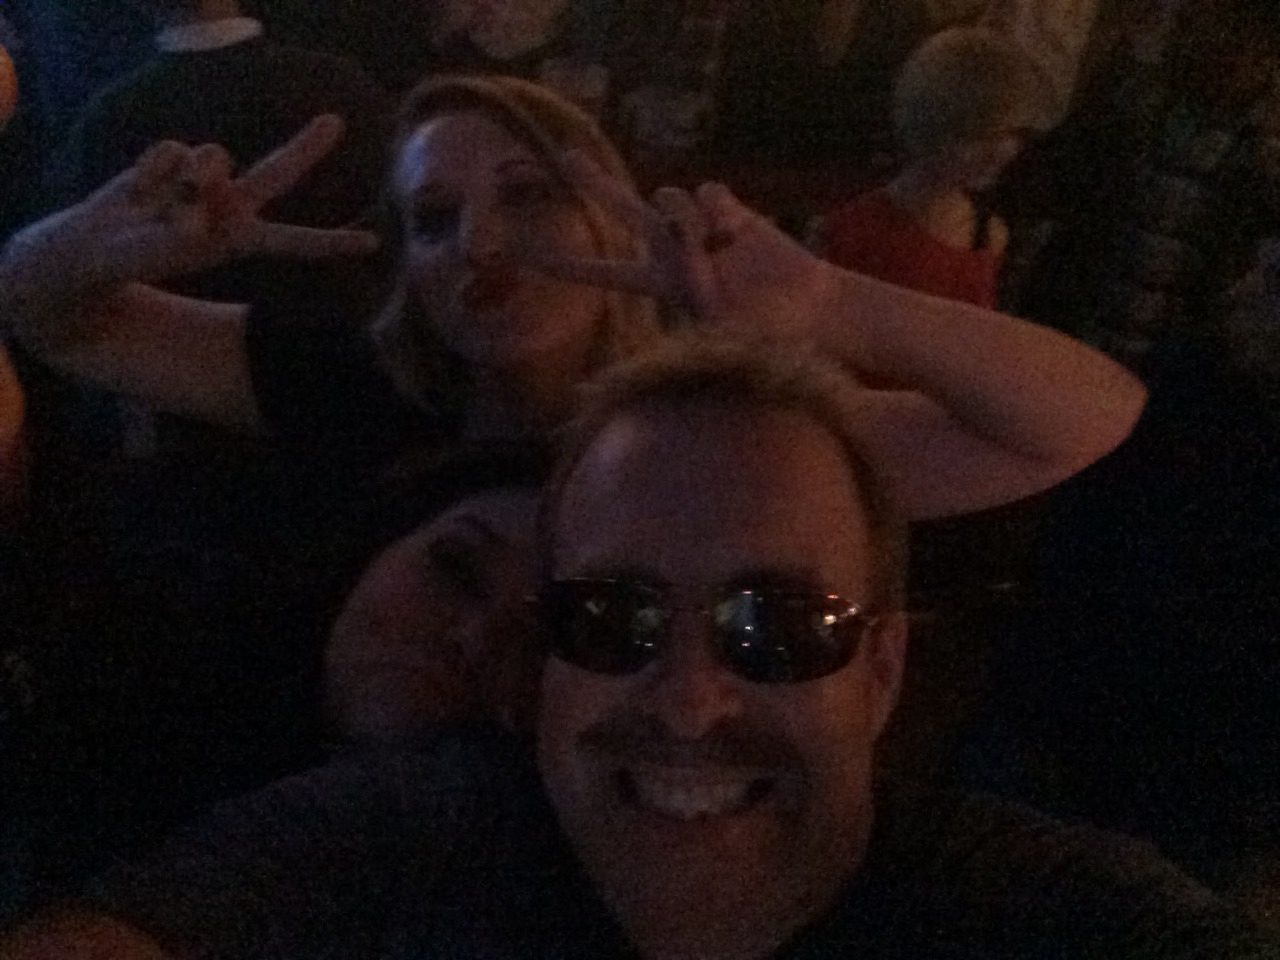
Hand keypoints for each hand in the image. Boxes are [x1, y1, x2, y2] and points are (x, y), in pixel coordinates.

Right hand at [4, 114, 377, 292]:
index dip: (331, 243)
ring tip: (156, 205)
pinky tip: (138, 187)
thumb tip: (202, 174)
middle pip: (275, 172)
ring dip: (182, 176)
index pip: (294, 241)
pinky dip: (150, 168)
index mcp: (240, 238)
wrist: (94, 247)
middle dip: (306, 148)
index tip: (371, 245)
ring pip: (209, 156)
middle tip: (336, 122)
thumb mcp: (171, 246)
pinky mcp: (175, 160)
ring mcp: (204, 181)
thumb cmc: (139, 258)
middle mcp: (231, 206)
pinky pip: (171, 149)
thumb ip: (191, 212)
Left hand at [517, 152, 841, 342]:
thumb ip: (692, 322)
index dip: (568, 265)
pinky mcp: (729, 208)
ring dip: (687, 221)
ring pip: (670, 197)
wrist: (806, 309)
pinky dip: (722, 213)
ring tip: (717, 252)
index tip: (525, 257)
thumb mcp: (718, 341)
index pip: (605, 273)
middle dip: (596, 184)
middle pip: (624, 210)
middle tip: (565, 158)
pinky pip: (709, 193)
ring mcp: (701, 225)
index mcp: (661, 283)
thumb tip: (677, 315)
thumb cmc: (762, 335)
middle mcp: (672, 249)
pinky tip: (739, 235)